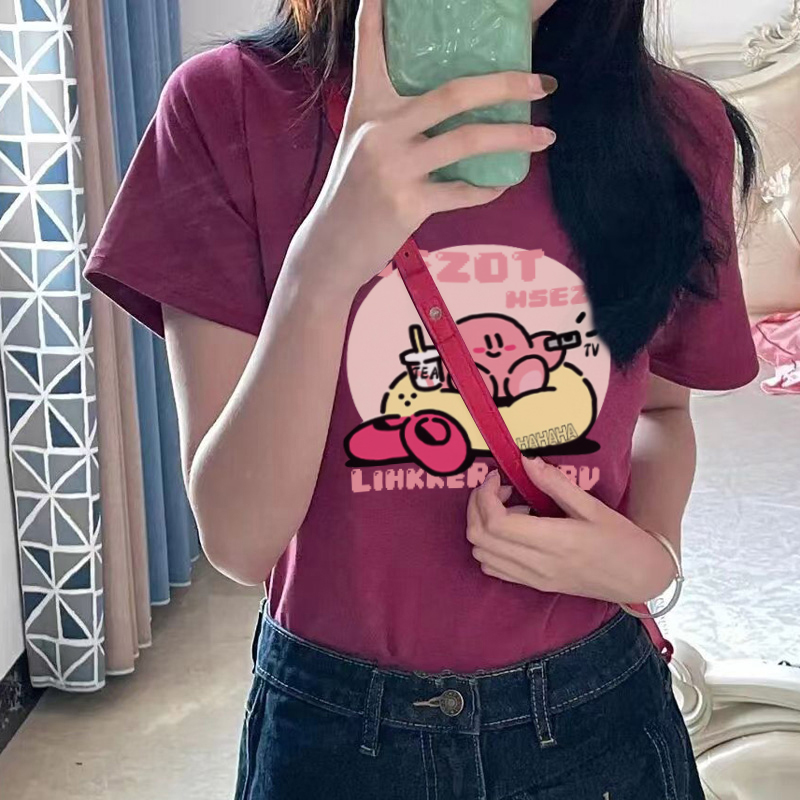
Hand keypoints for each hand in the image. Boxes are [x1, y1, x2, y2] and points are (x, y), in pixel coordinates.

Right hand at [288, 0, 557, 297]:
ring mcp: (393, 166)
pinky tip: (504, 183)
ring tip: (545, 137)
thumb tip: (449, 108)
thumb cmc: (351, 195)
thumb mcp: (362, 146)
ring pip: (467, 140)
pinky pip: (462, 191)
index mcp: (367, 108)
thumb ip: (394, 122)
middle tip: (542, 84)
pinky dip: (488, 188)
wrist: (331, 248)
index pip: (370, 50)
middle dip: (506, 84)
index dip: (376, 15)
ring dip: (515, 137)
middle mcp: (379, 130)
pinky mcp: (407, 203)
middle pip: (452, 93)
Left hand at [466, 458, 677, 603]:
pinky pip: (494, 569)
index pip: (496, 523)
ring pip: (482, 555)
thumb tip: (526, 460)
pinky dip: (489, 546)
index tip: (497, 477)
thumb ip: (556, 483)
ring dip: (483, 526)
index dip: (485, 496)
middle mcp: (538, 565)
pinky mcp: (535, 586)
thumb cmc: (621, 539)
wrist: (640, 578)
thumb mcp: (593, 506)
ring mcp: (534, 579)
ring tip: (509, 508)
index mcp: (555, 541)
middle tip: (497, 488)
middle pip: (480, 538)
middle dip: (477, 506)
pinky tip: (513, 531)